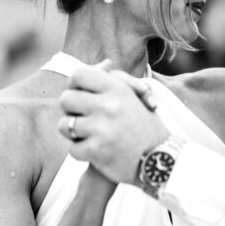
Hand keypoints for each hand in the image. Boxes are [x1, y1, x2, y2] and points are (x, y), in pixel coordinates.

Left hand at [58, 63, 169, 183]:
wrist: (159, 161)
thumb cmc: (146, 128)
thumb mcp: (135, 98)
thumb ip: (116, 81)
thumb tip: (104, 64)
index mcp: (117, 89)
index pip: (79, 74)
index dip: (75, 85)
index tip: (81, 95)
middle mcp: (109, 105)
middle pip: (66, 99)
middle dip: (70, 110)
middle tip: (82, 119)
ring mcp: (102, 128)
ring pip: (65, 125)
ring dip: (73, 133)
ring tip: (89, 136)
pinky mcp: (97, 150)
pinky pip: (73, 148)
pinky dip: (81, 153)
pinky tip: (95, 153)